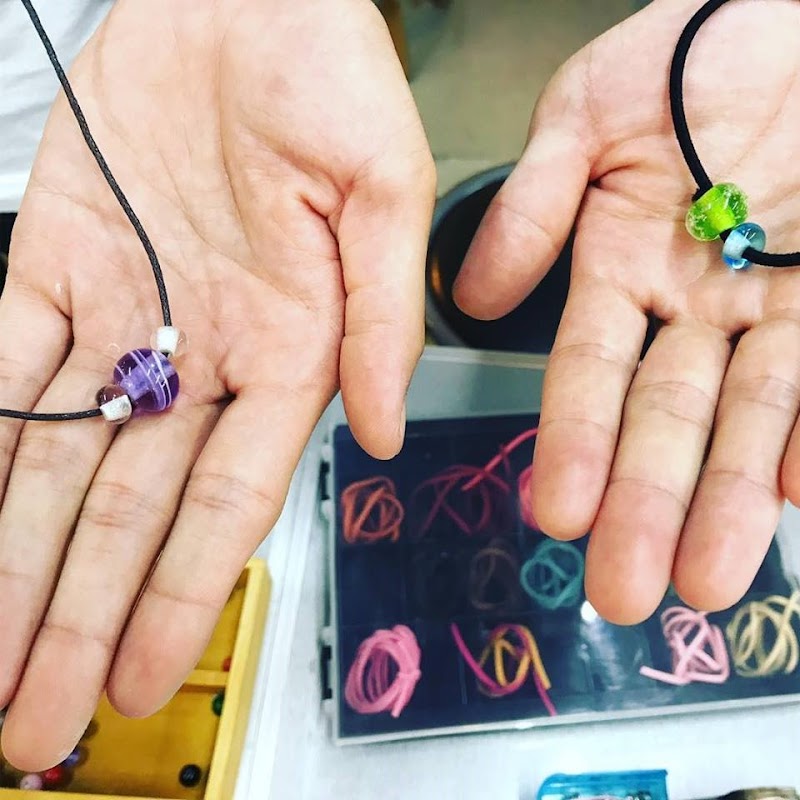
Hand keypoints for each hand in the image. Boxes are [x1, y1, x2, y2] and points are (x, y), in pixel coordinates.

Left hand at [0, 0, 432, 767]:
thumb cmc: (328, 75)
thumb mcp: (385, 190)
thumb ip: (383, 317)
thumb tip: (385, 430)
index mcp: (290, 345)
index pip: (227, 500)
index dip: (179, 595)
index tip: (142, 678)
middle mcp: (204, 351)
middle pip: (128, 509)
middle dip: (80, 615)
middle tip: (40, 717)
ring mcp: (124, 313)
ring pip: (55, 461)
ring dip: (17, 562)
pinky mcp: (53, 260)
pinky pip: (3, 366)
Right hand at [454, 0, 799, 623]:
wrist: (795, 12)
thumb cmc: (690, 52)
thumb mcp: (586, 115)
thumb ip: (532, 206)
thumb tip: (472, 294)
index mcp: (617, 264)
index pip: (587, 371)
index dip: (573, 443)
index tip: (555, 511)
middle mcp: (690, 301)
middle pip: (664, 419)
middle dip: (645, 506)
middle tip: (626, 589)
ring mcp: (768, 302)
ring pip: (747, 418)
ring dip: (727, 501)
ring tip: (707, 579)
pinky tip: (791, 496)